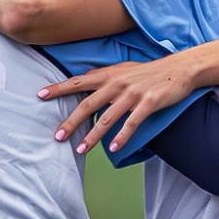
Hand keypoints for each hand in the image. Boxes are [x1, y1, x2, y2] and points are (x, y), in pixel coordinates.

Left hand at [40, 58, 196, 153]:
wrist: (179, 68)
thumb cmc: (149, 71)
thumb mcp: (123, 69)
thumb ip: (103, 77)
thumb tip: (83, 81)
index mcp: (109, 75)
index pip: (78, 82)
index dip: (58, 88)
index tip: (40, 95)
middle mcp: (117, 83)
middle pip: (88, 104)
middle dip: (71, 121)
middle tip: (57, 136)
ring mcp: (133, 94)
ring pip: (108, 118)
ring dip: (93, 136)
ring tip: (81, 150)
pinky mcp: (149, 103)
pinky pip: (132, 123)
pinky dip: (122, 137)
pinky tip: (114, 149)